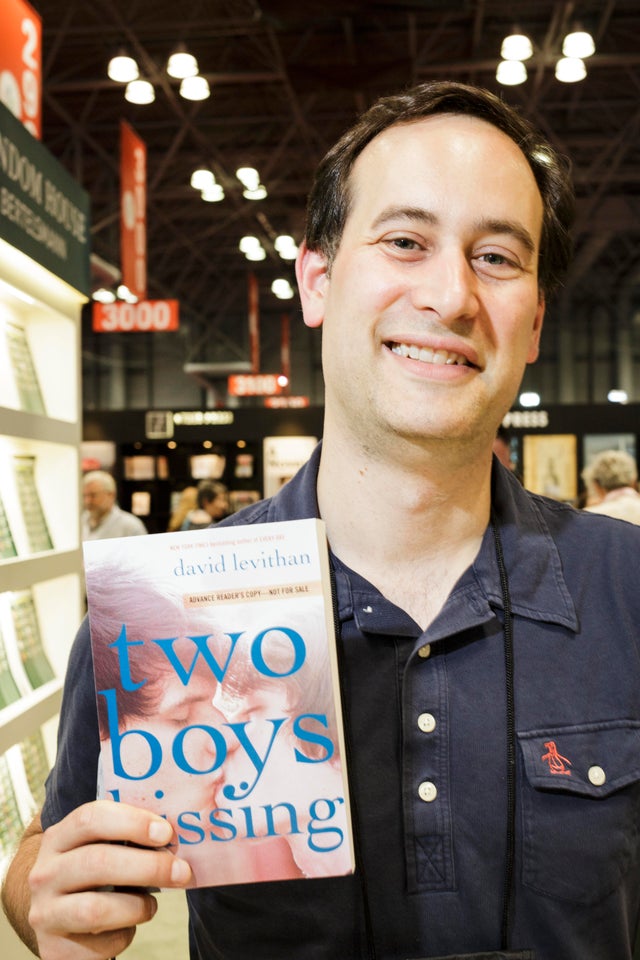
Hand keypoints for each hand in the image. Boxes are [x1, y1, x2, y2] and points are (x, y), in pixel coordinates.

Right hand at [28, 800, 191, 959]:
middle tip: (181, 871)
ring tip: (152, 905)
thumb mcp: (98, 848)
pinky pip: (99, 944)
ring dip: (137, 906)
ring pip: (96, 910)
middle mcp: (45, 873)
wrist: (55, 918)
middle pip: (98, 862)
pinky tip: (127, 925)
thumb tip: (174, 837)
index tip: (166, 832)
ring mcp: (45, 913)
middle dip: (148, 866)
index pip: (91, 818)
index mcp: (59, 837)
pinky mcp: (53, 949)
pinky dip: (125, 935)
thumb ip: (127, 837)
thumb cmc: (91, 875)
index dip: (133, 822)